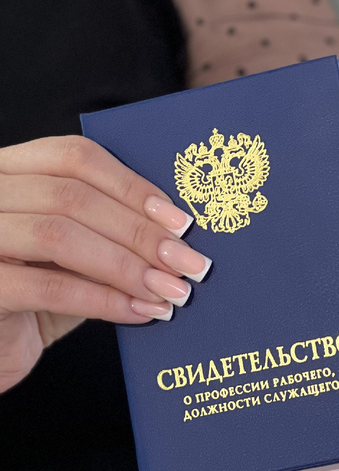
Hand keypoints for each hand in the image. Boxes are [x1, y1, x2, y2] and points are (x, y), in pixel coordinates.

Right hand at [0, 135, 210, 393]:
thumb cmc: (29, 300)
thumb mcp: (70, 258)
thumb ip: (106, 236)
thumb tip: (176, 235)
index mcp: (7, 172)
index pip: (74, 158)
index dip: (132, 186)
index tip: (179, 221)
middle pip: (72, 196)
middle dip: (141, 232)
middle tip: (189, 262)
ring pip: (59, 235)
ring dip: (127, 265)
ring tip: (171, 291)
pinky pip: (50, 287)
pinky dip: (104, 301)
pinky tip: (140, 312)